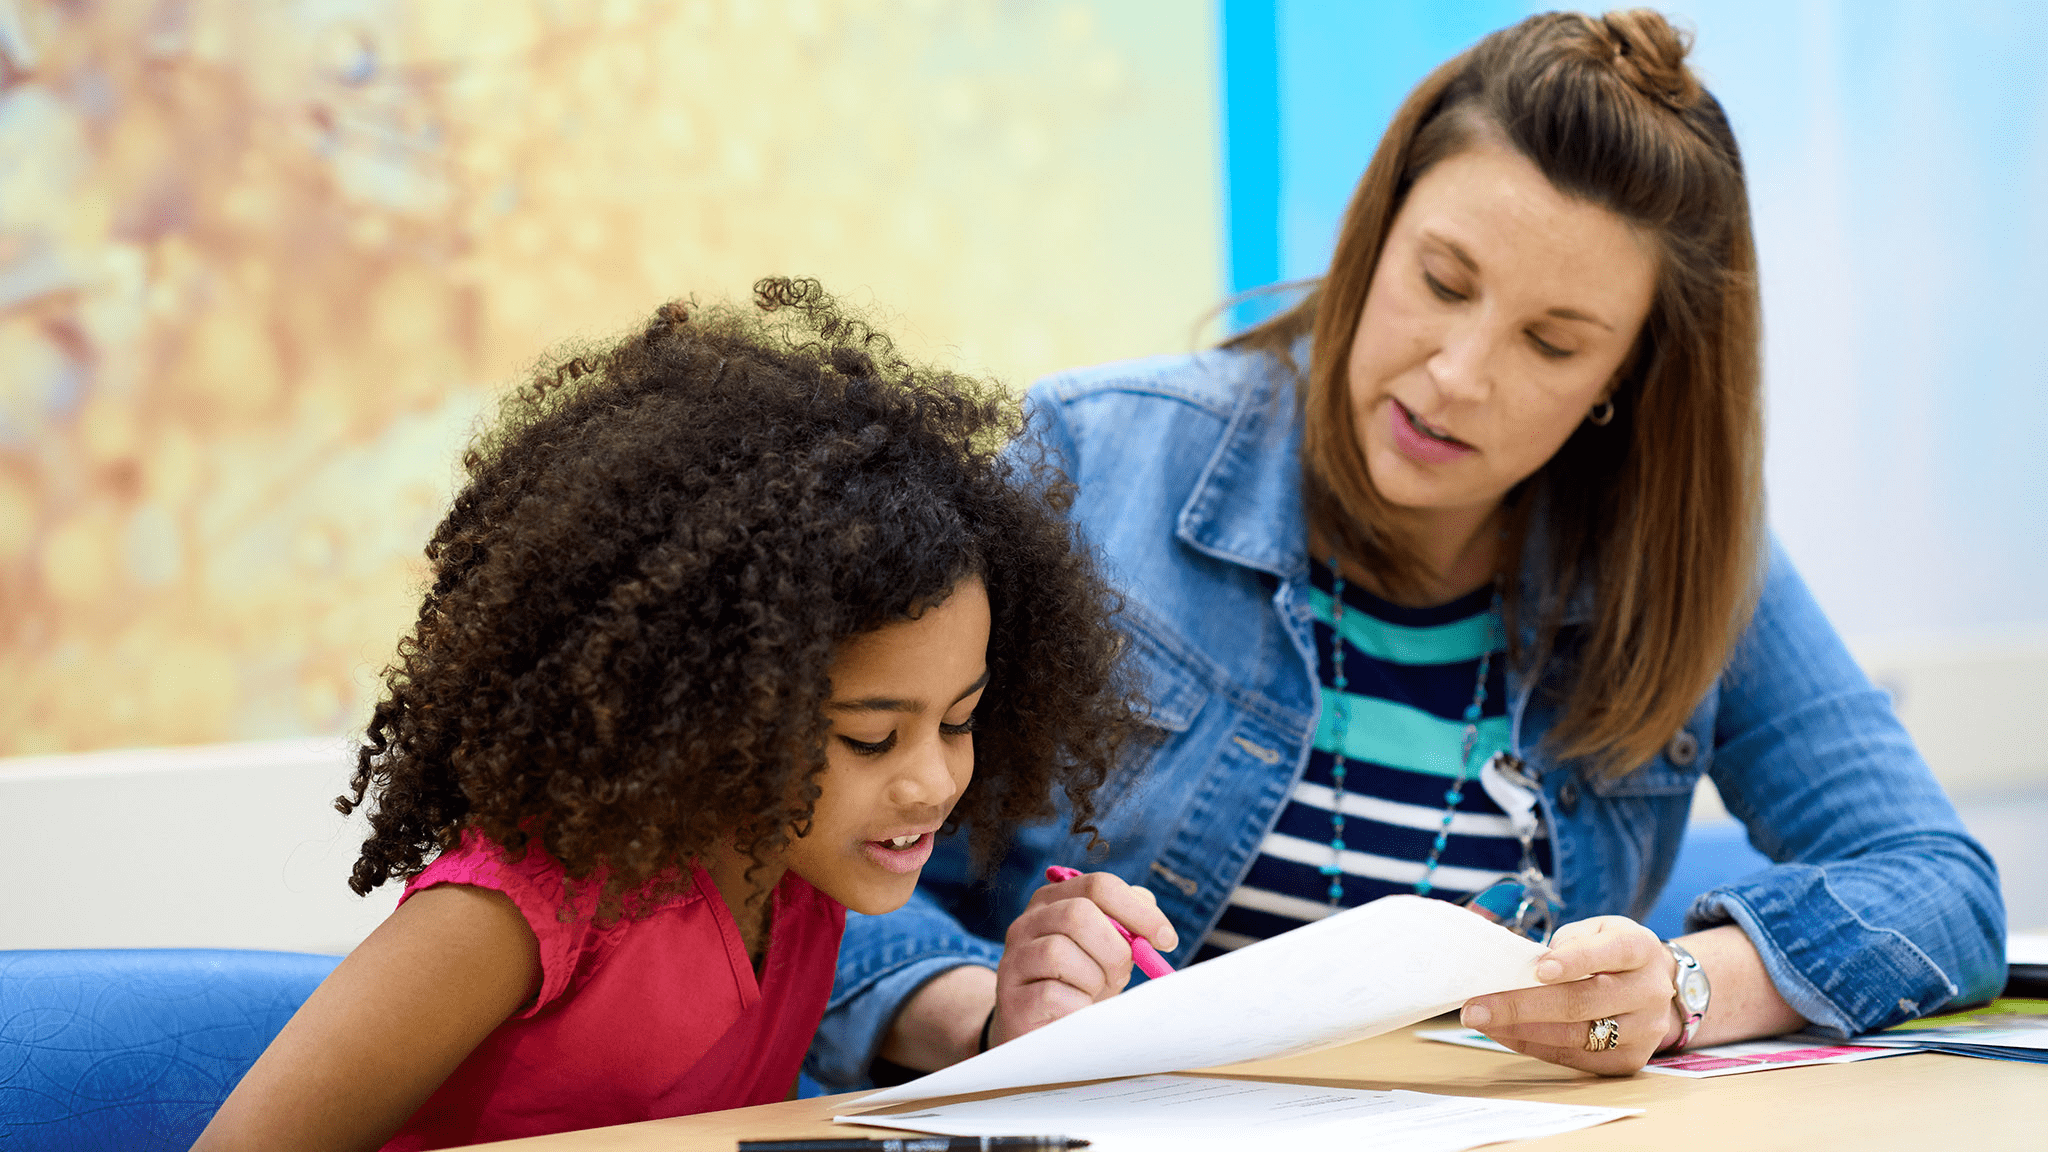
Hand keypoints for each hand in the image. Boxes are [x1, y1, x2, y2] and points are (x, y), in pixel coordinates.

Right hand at [988, 870, 1177, 1045]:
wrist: (1040, 1033)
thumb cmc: (1079, 984)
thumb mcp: (1104, 948)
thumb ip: (1126, 923)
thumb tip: (1151, 913)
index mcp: (1053, 901)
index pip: (1098, 885)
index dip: (1138, 911)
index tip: (1166, 940)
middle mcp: (1027, 923)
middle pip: (1078, 914)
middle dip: (1114, 949)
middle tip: (1122, 974)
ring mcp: (1013, 960)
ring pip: (1060, 953)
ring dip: (1094, 980)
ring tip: (1094, 993)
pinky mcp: (1011, 1000)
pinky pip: (1052, 995)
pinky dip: (1078, 1006)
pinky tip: (1077, 1013)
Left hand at [1459, 915, 1680, 1074]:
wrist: (1654, 984)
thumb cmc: (1612, 952)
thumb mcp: (1597, 930)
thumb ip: (1569, 943)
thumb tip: (1525, 968)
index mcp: (1641, 950)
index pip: (1609, 953)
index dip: (1574, 961)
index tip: (1539, 969)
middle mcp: (1648, 992)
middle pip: (1583, 1002)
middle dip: (1523, 1005)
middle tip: (1477, 1007)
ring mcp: (1644, 1031)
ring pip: (1576, 1035)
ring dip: (1521, 1030)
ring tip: (1482, 1020)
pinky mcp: (1629, 1059)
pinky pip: (1575, 1057)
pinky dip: (1534, 1045)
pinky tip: (1505, 1033)